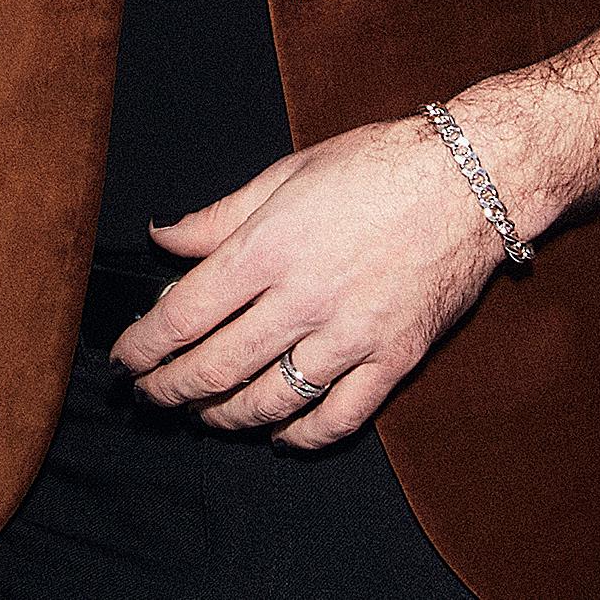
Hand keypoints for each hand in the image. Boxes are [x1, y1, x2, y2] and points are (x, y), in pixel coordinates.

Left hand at [110, 111, 509, 447]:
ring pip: (269, 402)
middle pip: (215, 368)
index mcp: (273, 246)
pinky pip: (337, 418)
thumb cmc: (383, 164)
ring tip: (206, 414)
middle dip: (170, 390)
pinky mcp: (394, 357)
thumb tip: (164, 239)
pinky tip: (280, 432)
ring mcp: (352, 334)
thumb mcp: (292, 171)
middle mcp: (306, 297)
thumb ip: (222, 214)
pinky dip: (300, 436)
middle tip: (152, 395)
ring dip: (224, 417)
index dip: (143, 346)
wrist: (473, 177)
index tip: (126, 359)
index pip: (184, 315)